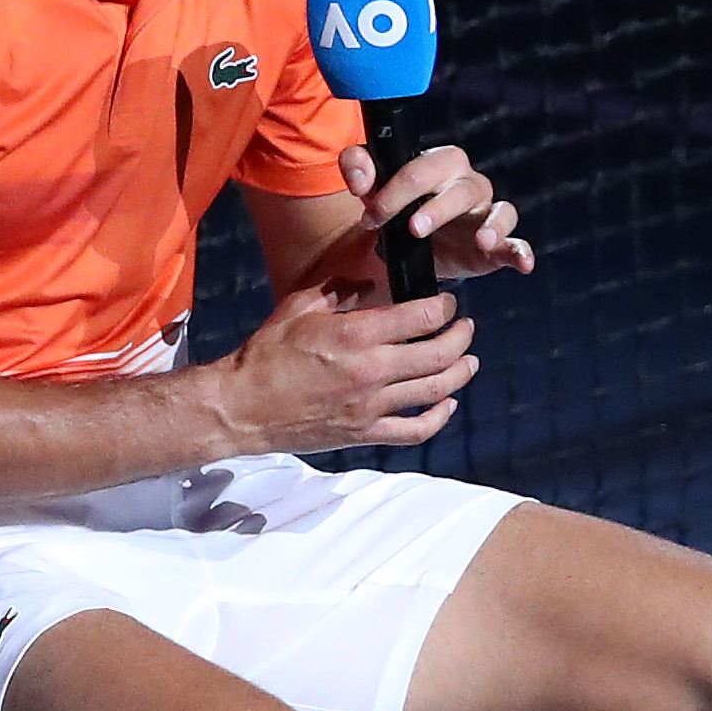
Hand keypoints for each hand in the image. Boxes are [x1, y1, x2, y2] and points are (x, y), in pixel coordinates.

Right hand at [217, 286, 479, 451]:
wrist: (242, 406)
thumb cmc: (266, 354)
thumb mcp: (300, 307)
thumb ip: (339, 289)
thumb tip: (369, 277)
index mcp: (356, 335)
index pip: (422, 318)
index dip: (444, 306)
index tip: (447, 302)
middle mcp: (371, 371)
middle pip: (439, 354)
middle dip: (461, 337)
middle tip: (466, 328)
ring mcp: (370, 406)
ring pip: (435, 390)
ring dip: (460, 374)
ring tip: (469, 362)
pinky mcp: (364, 433)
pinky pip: (415, 430)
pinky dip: (438, 417)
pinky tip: (447, 404)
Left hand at [337, 141, 533, 288]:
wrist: (409, 247)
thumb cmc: (395, 208)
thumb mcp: (370, 187)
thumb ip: (357, 167)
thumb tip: (359, 180)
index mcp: (440, 164)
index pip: (423, 168)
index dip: (397, 192)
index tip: (372, 218)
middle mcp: (469, 185)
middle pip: (463, 188)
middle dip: (438, 207)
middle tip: (414, 229)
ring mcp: (487, 215)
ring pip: (500, 211)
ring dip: (492, 226)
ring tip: (481, 241)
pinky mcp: (497, 247)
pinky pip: (517, 244)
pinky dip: (521, 252)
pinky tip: (523, 263)